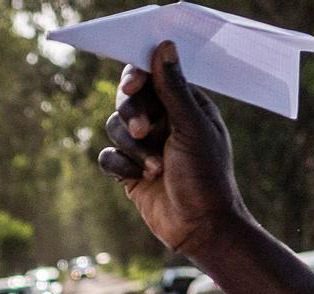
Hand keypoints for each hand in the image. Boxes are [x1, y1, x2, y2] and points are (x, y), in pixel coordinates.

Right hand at [98, 41, 250, 255]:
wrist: (199, 227)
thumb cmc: (206, 176)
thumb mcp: (192, 128)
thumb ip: (173, 88)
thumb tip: (163, 46)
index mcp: (185, 105)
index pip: (152, 77)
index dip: (137, 78)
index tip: (133, 86)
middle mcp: (163, 121)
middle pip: (127, 100)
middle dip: (132, 116)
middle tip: (144, 132)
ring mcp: (144, 146)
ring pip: (114, 128)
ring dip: (132, 148)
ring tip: (155, 168)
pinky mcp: (129, 171)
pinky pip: (107, 157)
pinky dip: (120, 166)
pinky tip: (138, 179)